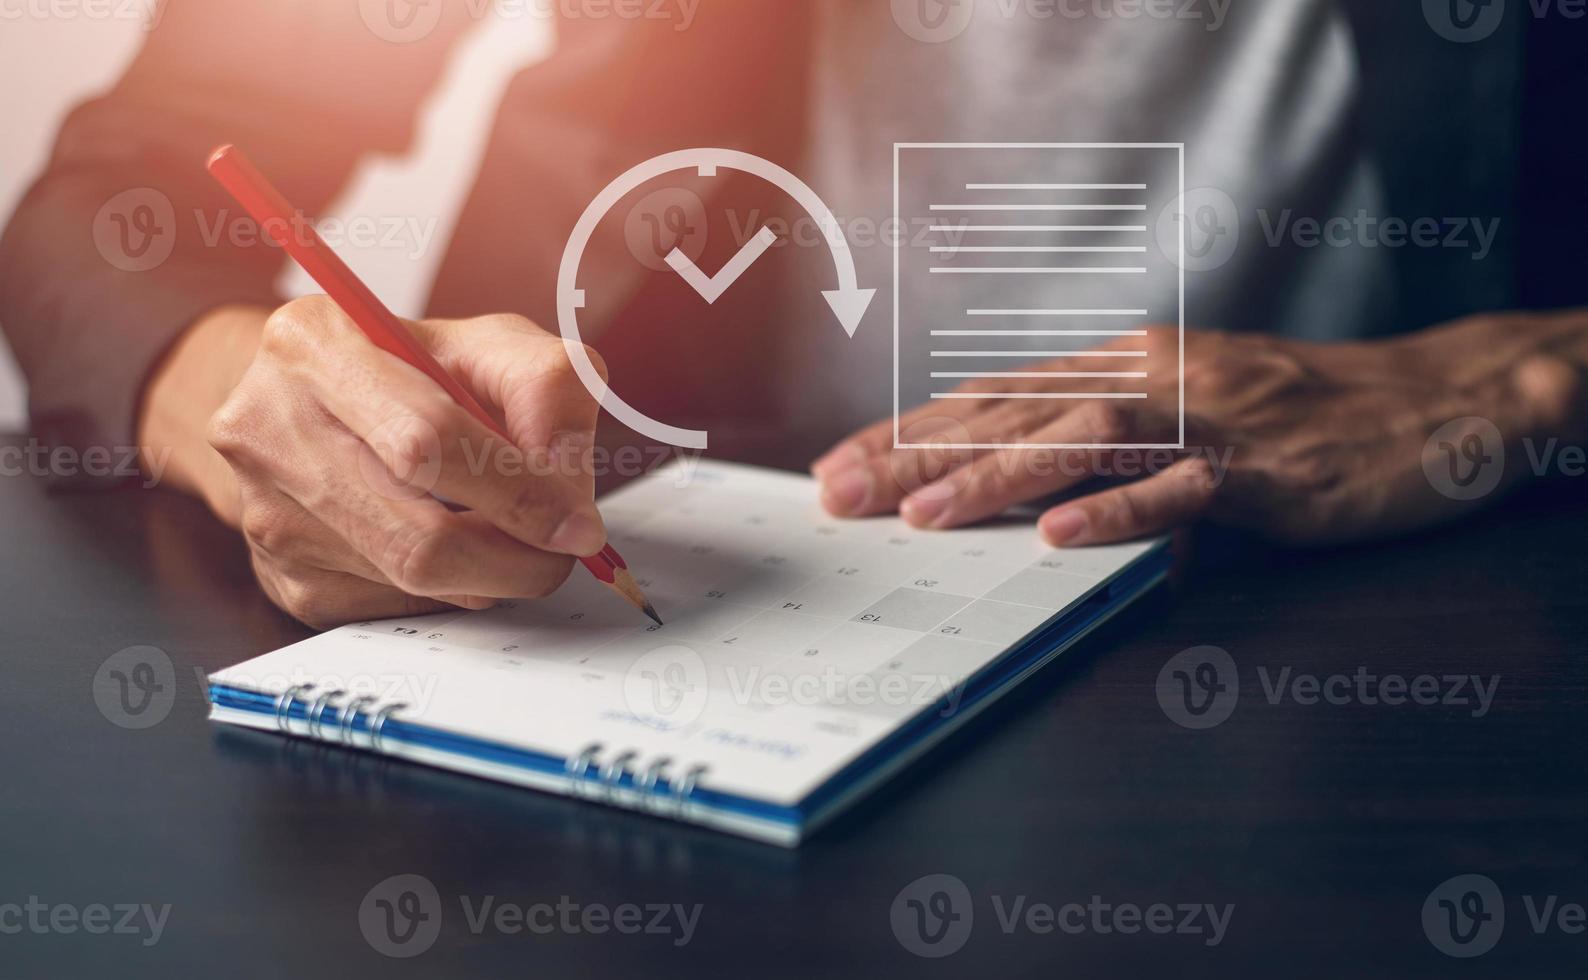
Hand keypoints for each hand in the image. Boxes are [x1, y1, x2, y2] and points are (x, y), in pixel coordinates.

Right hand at [143, 297, 607, 627]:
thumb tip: (569, 488)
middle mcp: (269, 430)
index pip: (427, 442)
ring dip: (493, 574)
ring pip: (415, 581)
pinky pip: (398, 608)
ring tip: (514, 535)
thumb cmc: (409, 369)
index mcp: (316, 345)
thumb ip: (547, 386)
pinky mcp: (286, 580)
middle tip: (562, 549)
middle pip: (421, 535)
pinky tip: (457, 546)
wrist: (310, 403)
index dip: (517, 493)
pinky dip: (453, 587)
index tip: (577, 522)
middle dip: (516, 555)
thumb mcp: (488, 343)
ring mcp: (268, 515)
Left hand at [813, 314, 1583, 546]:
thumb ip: (1099, 436)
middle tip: (838, 494)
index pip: (991, 398)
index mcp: (1121, 365)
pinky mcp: (1263, 468)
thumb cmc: (1289, 413)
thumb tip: (1011, 478)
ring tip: (918, 515)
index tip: (839, 463)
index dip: (908, 430)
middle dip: (915, 455)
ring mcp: (1206, 419)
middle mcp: (1149, 378)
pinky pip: (1182, 489)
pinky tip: (1058, 535)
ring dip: (992, 479)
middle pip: (1013, 416)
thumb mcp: (1177, 408)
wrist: (1422, 402)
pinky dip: (1117, 511)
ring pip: (1081, 442)